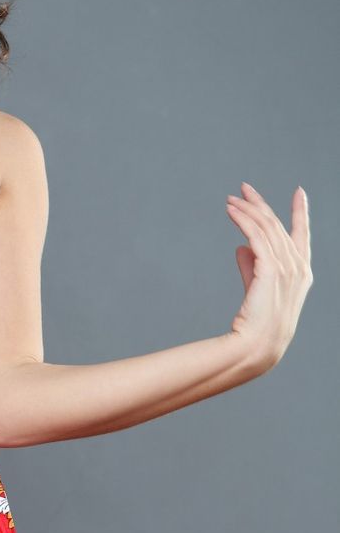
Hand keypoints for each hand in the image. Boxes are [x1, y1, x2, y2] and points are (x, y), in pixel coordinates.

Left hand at [226, 182, 312, 372]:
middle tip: (244, 188)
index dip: (300, 212)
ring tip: (231, 199)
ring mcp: (287, 269)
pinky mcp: (271, 270)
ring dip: (247, 209)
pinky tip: (231, 211)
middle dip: (260, 204)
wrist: (257, 344)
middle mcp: (298, 267)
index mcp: (301, 271)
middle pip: (278, 225)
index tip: (299, 192)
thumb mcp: (256, 286)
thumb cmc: (257, 320)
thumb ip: (251, 265)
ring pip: (266, 227)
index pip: (301, 234)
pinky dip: (243, 220)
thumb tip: (241, 247)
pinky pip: (256, 236)